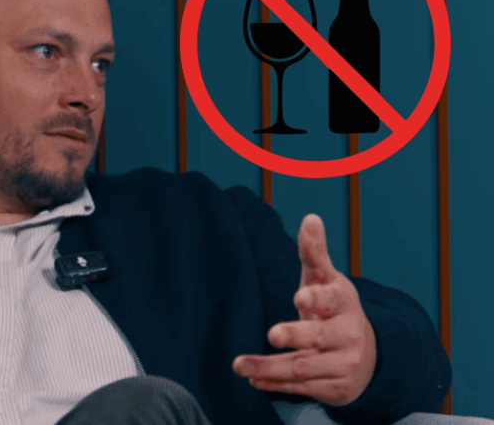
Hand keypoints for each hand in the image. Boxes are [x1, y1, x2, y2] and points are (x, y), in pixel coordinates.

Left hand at [232, 214, 377, 405]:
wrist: (367, 357)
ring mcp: (343, 363)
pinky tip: (253, 380)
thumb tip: (310, 217)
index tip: (299, 296)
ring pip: (304, 367)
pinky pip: (303, 388)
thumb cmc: (334, 310)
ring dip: (269, 367)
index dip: (317, 297)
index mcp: (344, 303)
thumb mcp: (327, 281)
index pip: (333, 298)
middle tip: (271, 333)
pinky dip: (277, 385)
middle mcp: (347, 334)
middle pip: (318, 336)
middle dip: (295, 334)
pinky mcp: (335, 388)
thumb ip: (315, 253)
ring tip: (238, 365)